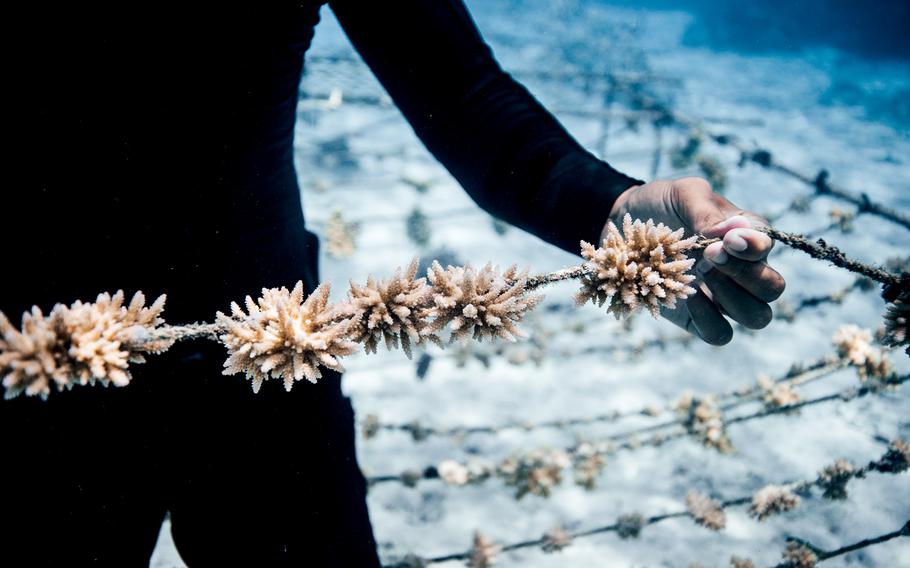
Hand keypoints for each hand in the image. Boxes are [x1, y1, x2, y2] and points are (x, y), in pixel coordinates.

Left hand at [606, 177, 785, 344]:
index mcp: (746, 236)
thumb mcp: (683, 195)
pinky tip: (685, 297)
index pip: (768, 247)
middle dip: (748, 274)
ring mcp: (722, 298)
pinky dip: (709, 319)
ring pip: (756, 316)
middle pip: (772, 288)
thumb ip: (707, 212)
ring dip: (734, 298)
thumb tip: (734, 231)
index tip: (727, 239)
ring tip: (701, 274)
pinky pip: (719, 333)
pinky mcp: (698, 318)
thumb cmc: (659, 206)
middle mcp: (742, 270)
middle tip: (710, 254)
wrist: (621, 226)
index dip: (755, 247)